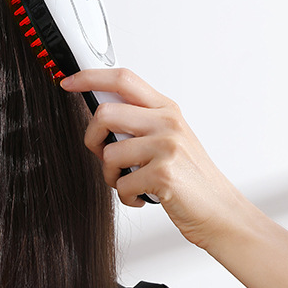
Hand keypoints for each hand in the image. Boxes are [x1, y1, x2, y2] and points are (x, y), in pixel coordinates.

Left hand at [60, 67, 249, 247]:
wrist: (219, 211)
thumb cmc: (191, 179)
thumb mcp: (170, 139)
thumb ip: (140, 123)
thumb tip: (99, 115)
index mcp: (166, 109)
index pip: (123, 79)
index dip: (89, 77)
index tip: (69, 83)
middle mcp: (167, 122)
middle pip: (105, 113)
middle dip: (92, 139)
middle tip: (104, 156)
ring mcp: (167, 146)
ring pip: (108, 153)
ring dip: (110, 176)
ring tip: (129, 182)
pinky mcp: (164, 174)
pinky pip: (121, 184)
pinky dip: (126, 197)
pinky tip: (141, 197)